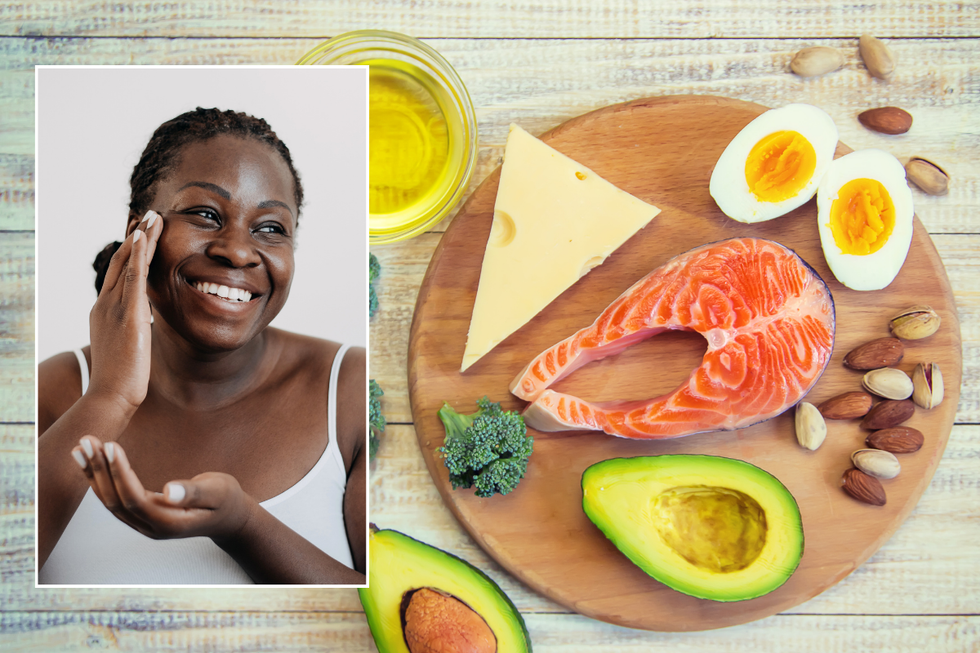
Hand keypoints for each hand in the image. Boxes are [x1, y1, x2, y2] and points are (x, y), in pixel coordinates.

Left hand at [71, 435, 254, 541]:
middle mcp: (151, 528)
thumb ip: (194, 492)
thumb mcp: (218, 492)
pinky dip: (99, 478)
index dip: (120, 473)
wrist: (229, 518)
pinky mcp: (140, 516)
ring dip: (94, 473)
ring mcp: (143, 524)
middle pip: (116, 501)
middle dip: (100, 470)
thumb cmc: (226, 500)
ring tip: (82, 446)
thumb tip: (169, 490)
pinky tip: (89, 461)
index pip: (135, 499)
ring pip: (110, 501)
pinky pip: (114, 498)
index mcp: (169, 524)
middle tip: (88, 440)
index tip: (110, 445)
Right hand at [87, 211, 163, 414]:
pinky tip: (143, 238)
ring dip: (141, 239)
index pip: (119, 276)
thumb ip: (133, 331)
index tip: (140, 235)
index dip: (130, 254)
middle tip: (147, 216)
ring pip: (128, 265)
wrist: (110, 396)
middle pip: (121, 263)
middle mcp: (105, 305)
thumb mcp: (126, 348)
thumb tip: (144, 325)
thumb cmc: (121, 380)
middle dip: (135, 239)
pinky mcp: (128, 315)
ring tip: (153, 218)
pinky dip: (138, 257)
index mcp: (104, 313)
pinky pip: (133, 279)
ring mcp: (114, 308)